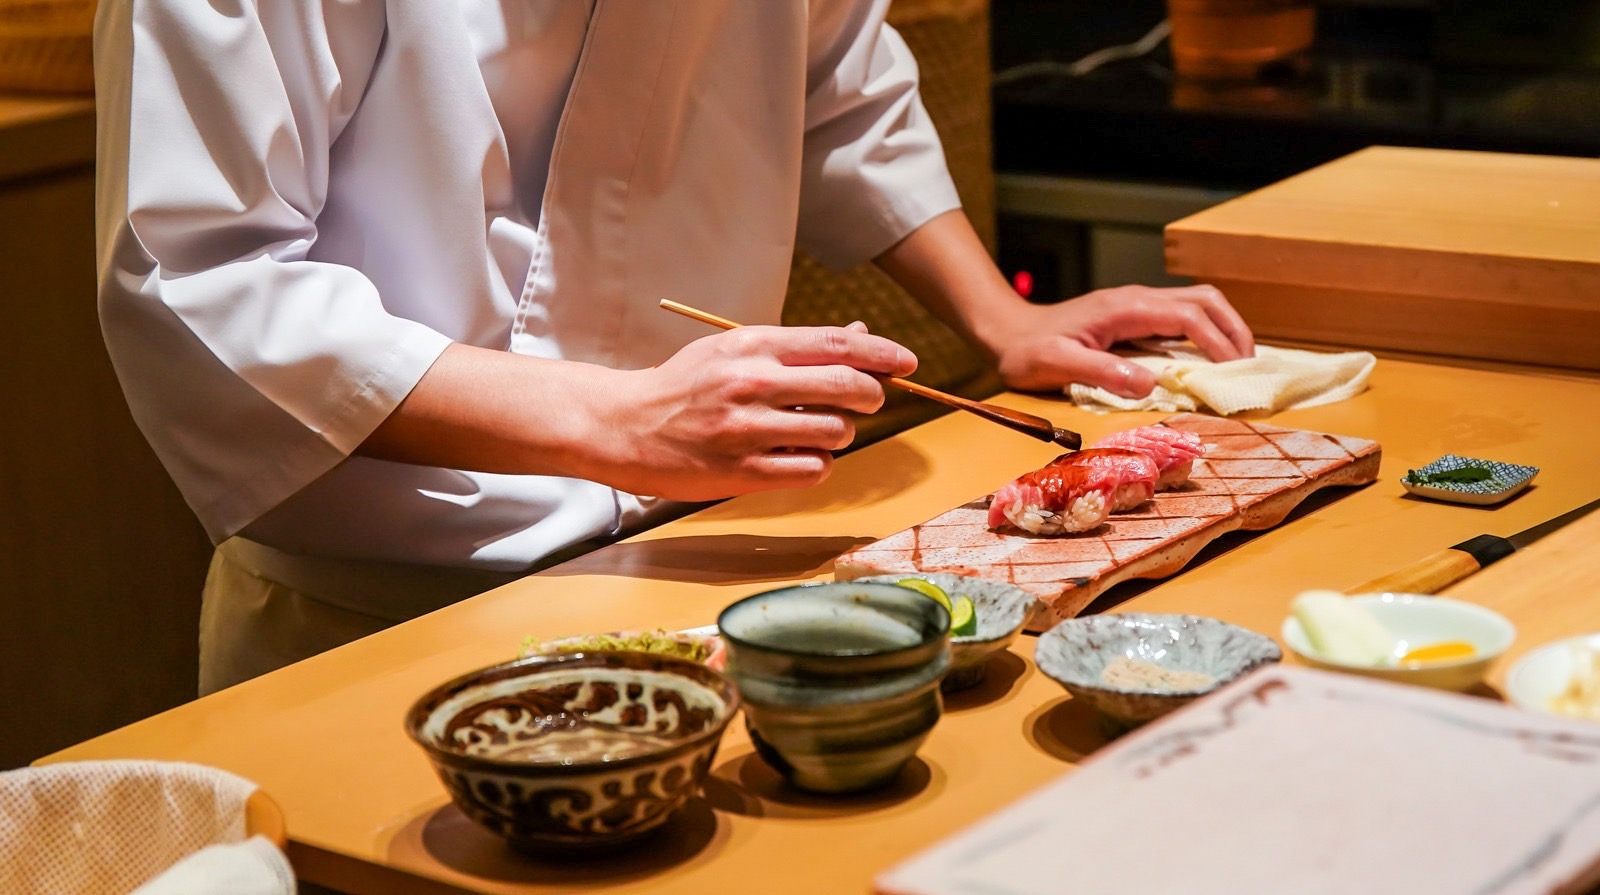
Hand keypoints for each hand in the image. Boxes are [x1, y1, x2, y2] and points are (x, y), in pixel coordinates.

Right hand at [596, 323, 916, 499]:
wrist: (624, 426)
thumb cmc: (686, 386)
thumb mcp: (735, 351)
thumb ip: (797, 347)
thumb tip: (859, 337)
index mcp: (753, 347)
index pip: (835, 345)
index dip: (881, 354)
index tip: (907, 362)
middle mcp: (752, 384)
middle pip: (846, 388)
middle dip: (871, 395)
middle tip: (870, 400)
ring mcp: (747, 430)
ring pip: (834, 432)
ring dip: (840, 434)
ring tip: (817, 431)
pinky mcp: (741, 472)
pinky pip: (812, 470)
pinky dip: (817, 465)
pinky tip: (798, 457)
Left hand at [986, 284, 1253, 396]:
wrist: (1006, 333)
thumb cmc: (1027, 351)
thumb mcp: (1057, 364)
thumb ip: (1101, 372)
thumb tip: (1149, 384)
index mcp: (1125, 309)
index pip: (1189, 316)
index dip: (1218, 341)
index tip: (1235, 371)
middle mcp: (1137, 301)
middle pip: (1205, 300)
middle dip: (1234, 330)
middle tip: (1250, 367)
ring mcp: (1137, 307)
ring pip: (1198, 305)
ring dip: (1224, 329)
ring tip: (1238, 365)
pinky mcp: (1134, 318)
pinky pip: (1182, 319)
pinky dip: (1206, 335)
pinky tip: (1208, 362)